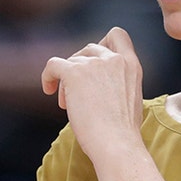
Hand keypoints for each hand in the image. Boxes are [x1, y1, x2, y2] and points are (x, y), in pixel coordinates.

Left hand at [40, 27, 143, 159]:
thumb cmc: (122, 134)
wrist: (116, 144)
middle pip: (89, 49)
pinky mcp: (74, 74)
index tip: (93, 64)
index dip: (102, 44)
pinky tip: (48, 90)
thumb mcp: (131, 100)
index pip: (117, 35)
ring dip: (67, 80)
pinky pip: (53, 65)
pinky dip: (48, 76)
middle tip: (78, 94)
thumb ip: (119, 83)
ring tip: (68, 104)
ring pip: (71, 60)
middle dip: (81, 69)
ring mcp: (94, 64)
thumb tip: (97, 85)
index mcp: (132, 66)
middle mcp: (114, 60)